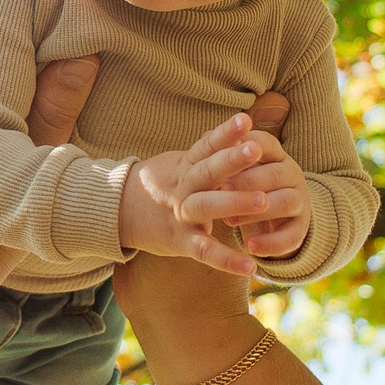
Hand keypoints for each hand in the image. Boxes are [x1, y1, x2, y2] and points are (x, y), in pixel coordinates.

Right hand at [117, 113, 280, 276]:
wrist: (120, 212)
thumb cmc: (163, 184)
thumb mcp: (181, 163)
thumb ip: (209, 149)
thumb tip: (242, 125)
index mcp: (185, 165)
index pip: (206, 144)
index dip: (225, 132)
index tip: (244, 119)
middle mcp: (183, 187)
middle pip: (207, 170)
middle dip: (231, 160)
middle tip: (256, 149)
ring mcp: (181, 214)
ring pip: (206, 206)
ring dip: (234, 202)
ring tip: (263, 200)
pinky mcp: (181, 241)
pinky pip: (204, 251)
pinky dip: (226, 259)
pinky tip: (250, 265)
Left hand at [229, 91, 303, 255]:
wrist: (277, 214)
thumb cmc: (250, 183)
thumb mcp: (241, 167)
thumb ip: (226, 154)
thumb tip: (205, 136)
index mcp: (275, 155)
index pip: (265, 143)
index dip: (248, 145)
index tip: (228, 149)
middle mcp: (292, 175)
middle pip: (276, 173)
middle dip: (247, 181)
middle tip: (221, 188)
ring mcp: (299, 202)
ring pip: (286, 202)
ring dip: (256, 211)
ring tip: (229, 220)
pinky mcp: (299, 229)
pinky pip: (290, 237)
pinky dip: (269, 243)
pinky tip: (248, 247)